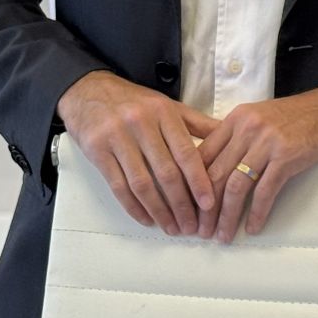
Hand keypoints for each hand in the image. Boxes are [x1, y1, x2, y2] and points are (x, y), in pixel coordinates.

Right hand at [56, 71, 219, 236]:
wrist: (88, 90)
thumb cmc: (133, 102)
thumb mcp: (167, 106)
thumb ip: (197, 124)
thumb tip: (229, 137)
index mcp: (163, 112)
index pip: (186, 152)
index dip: (199, 181)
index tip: (209, 205)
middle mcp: (141, 123)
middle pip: (166, 172)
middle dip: (181, 204)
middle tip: (191, 226)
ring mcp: (117, 137)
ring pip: (142, 183)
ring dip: (159, 211)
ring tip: (171, 228)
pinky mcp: (97, 150)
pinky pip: (118, 185)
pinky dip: (133, 207)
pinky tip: (146, 219)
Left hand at [199, 86, 317, 243]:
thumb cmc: (296, 118)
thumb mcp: (259, 119)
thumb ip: (236, 138)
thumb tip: (213, 170)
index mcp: (235, 119)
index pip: (202, 155)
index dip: (191, 186)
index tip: (188, 208)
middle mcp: (246, 129)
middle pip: (214, 174)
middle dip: (204, 208)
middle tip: (200, 231)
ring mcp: (266, 142)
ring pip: (235, 186)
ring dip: (227, 216)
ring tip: (222, 236)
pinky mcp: (287, 157)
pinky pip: (265, 191)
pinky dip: (256, 213)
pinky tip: (252, 228)